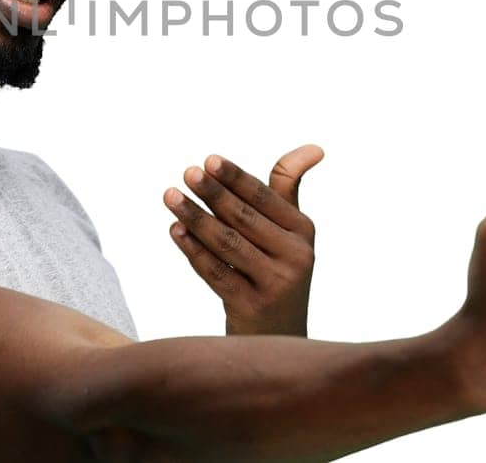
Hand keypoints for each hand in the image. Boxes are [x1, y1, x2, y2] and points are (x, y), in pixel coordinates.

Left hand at [162, 145, 324, 336]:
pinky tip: (175, 229)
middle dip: (213, 194)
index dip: (236, 178)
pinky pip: (215, 271)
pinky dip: (193, 249)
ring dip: (196, 217)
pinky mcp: (251, 306)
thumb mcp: (288, 232)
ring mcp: (274, 284)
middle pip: (245, 218)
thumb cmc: (277, 270)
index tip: (209, 160)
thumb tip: (315, 148)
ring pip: (227, 244)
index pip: (265, 198)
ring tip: (170, 195)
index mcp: (303, 232)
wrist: (278, 337)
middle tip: (187, 172)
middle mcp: (296, 257)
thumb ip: (287, 189)